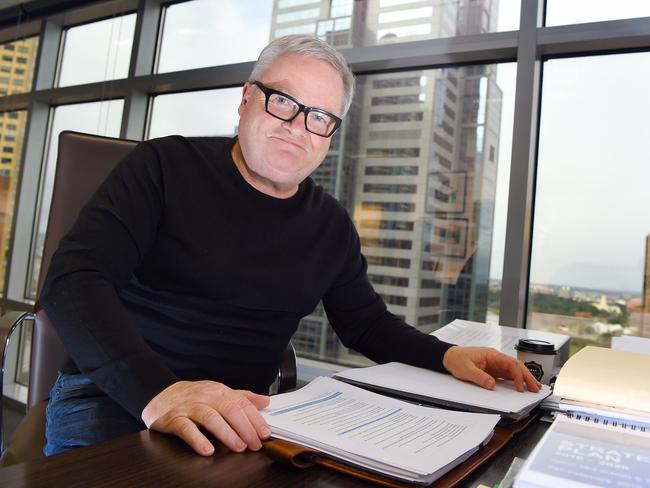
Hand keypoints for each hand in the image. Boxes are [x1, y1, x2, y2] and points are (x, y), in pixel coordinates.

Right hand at [141, 380, 270, 455]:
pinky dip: (197, 439)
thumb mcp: (218, 394)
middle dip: (245, 428)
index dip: (255, 419)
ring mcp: (189, 407)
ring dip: (227, 434)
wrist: (160, 397)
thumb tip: (265, 401)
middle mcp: (205, 396)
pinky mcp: (173, 419)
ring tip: (238, 447)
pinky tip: (207, 450)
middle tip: (254, 444)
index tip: (265, 434)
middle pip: (229, 410)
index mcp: (218, 391)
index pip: (241, 403)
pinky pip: (186, 428)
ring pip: (210, 418)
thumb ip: (241, 398)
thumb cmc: (193, 398)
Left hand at [442, 346, 540, 392]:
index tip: (521, 387)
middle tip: (536, 389)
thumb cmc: (457, 359)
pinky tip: (522, 387)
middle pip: (516, 366)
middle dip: (527, 377)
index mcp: (492, 355)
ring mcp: (496, 364)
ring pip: (514, 370)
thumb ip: (479, 377)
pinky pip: (508, 375)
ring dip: (524, 379)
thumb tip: (492, 385)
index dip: (518, 376)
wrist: (449, 357)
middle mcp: (496, 359)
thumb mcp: (466, 370)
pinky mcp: (493, 370)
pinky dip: (517, 381)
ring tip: (535, 388)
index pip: (511, 364)